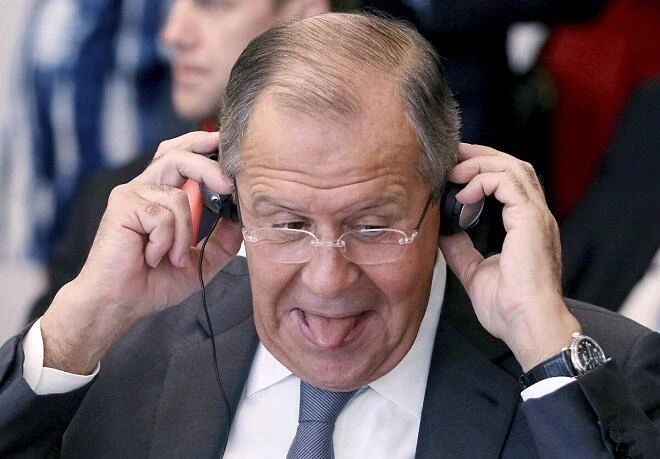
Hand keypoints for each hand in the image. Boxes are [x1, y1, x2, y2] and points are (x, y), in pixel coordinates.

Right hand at [41, 132, 243, 373]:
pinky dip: (166, 242)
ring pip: (178, 197)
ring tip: (173, 258)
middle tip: (228, 186)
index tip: (224, 144)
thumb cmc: (152, 282)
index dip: (202, 145)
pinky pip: (162, 216)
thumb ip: (222, 240)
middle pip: (178, 156)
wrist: (118, 303)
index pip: (180, 155)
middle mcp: (145, 188)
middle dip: (208, 168)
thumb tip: (242, 218)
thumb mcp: (200, 260)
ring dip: (184, 234)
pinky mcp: (122, 207)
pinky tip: (152, 257)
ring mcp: (131, 195)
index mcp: (162, 195)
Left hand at [439, 143, 580, 370]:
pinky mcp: (531, 220)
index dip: (483, 169)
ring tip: (453, 171)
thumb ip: (460, 249)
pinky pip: (507, 183)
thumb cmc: (509, 308)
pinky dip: (482, 180)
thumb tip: (442, 233)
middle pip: (513, 166)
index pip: (509, 183)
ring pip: (512, 168)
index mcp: (526, 227)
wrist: (527, 326)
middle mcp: (535, 217)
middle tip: (451, 155)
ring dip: (479, 163)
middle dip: (480, 156)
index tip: (454, 169)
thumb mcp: (474, 271)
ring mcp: (536, 216)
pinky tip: (462, 193)